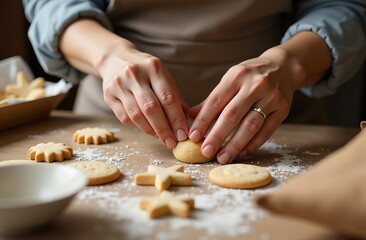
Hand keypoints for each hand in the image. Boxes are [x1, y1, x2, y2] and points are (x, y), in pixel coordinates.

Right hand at [97, 43, 188, 147]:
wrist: (115, 59)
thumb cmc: (146, 71)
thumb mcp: (163, 76)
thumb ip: (175, 96)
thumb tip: (189, 120)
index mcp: (154, 67)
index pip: (168, 97)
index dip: (177, 119)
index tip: (183, 134)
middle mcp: (135, 74)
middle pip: (151, 108)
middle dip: (164, 129)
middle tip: (172, 142)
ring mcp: (119, 84)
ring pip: (136, 115)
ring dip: (151, 131)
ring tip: (161, 138)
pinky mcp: (108, 95)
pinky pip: (124, 117)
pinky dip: (138, 127)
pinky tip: (147, 128)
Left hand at [189, 49, 297, 163]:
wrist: (283, 67)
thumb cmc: (250, 76)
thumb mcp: (231, 80)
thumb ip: (212, 100)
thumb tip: (189, 116)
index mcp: (236, 76)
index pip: (215, 101)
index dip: (203, 120)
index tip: (193, 136)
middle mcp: (254, 85)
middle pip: (232, 115)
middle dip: (217, 135)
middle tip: (206, 151)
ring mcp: (271, 97)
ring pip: (250, 125)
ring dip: (235, 144)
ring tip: (223, 157)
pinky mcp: (283, 109)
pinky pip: (266, 131)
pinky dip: (253, 144)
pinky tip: (242, 153)